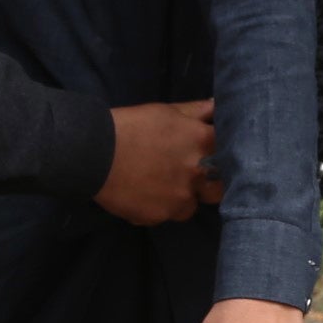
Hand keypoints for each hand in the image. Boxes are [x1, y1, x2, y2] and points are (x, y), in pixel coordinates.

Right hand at [96, 99, 214, 225]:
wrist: (93, 152)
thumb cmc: (131, 126)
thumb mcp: (166, 111)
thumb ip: (196, 111)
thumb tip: (217, 106)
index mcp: (202, 144)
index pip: (229, 152)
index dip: (220, 155)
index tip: (212, 155)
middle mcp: (196, 175)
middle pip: (218, 188)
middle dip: (208, 184)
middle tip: (190, 177)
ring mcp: (178, 199)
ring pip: (190, 206)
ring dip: (180, 198)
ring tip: (159, 186)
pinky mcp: (158, 216)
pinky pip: (164, 215)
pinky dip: (155, 207)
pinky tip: (141, 193)